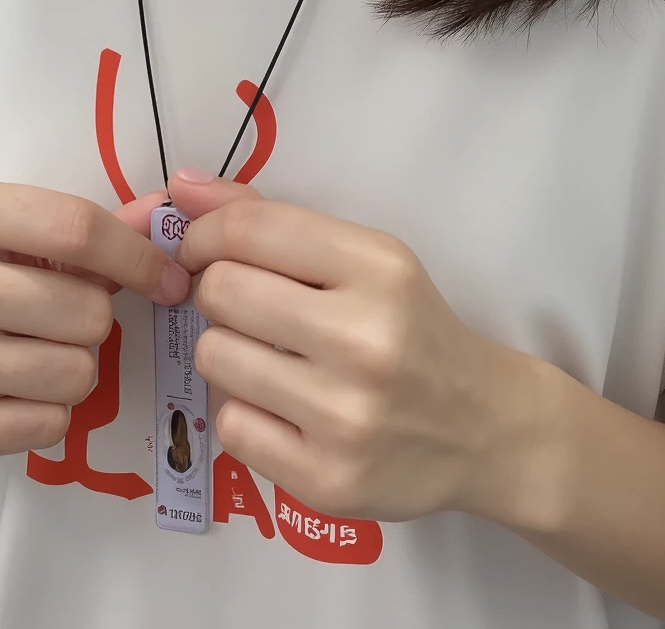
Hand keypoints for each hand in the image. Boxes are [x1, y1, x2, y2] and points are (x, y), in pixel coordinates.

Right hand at [0, 177, 187, 465]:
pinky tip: (11, 394)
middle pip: (85, 309)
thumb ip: (90, 228)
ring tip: (35, 354)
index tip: (168, 278)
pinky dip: (48, 413)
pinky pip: (46, 424)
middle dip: (95, 319)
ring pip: (73, 373)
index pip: (77, 229)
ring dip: (74, 368)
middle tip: (63, 320)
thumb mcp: (16, 234)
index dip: (138, 257)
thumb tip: (162, 216)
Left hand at [171, 169, 538, 525]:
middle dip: (216, 292)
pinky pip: (231, 428)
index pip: (248, 230)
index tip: (201, 249)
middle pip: (221, 291)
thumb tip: (182, 185)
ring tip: (266, 357)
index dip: (202, 233)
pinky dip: (244, 413)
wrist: (482, 428)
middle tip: (244, 307)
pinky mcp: (327, 480)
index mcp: (377, 268)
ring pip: (215, 358)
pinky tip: (282, 409)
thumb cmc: (410, 329)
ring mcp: (345, 417)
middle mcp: (363, 340)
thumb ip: (271, 220)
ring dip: (226, 352)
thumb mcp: (365, 258)